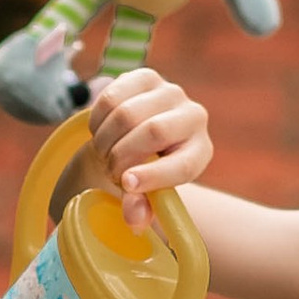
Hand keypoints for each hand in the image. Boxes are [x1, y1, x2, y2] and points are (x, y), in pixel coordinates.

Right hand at [89, 71, 211, 226]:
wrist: (144, 134)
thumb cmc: (149, 169)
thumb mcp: (149, 192)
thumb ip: (141, 207)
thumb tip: (133, 221)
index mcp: (200, 151)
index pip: (181, 165)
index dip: (152, 177)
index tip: (125, 184)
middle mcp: (194, 116)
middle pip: (152, 132)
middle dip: (121, 156)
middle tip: (110, 170)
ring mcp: (170, 91)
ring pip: (126, 113)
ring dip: (105, 140)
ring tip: (105, 154)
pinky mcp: (146, 77)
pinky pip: (111, 96)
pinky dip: (97, 120)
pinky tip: (101, 132)